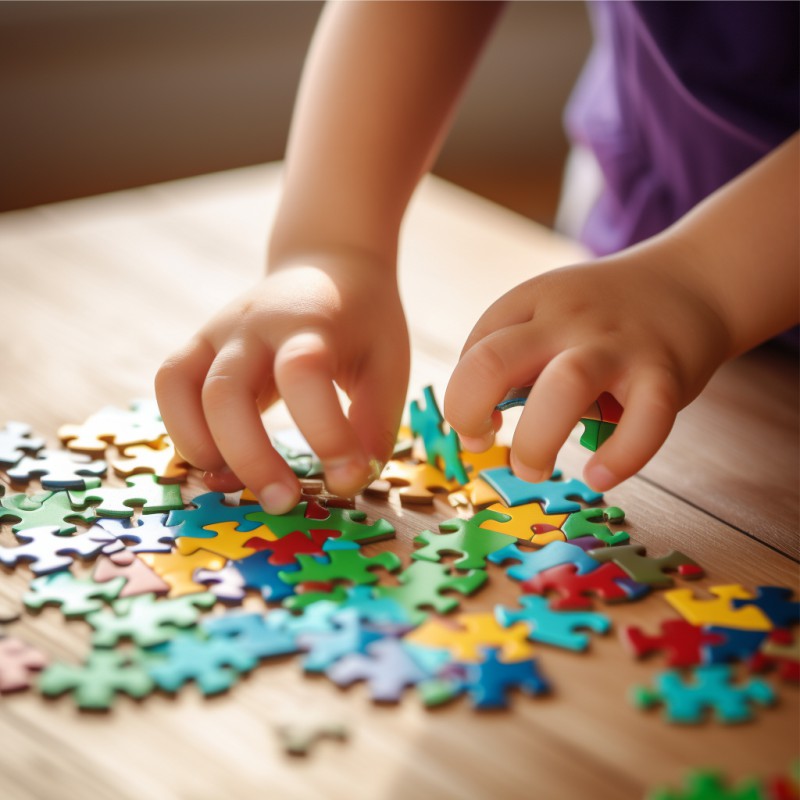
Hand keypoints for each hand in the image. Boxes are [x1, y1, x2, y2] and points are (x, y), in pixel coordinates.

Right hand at [155, 254, 409, 511]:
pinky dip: (180, 429)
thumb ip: (373, 424)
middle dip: (251, 458)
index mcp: (311, 323)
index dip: (324, 432)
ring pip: (180, 387)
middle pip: (227, 392)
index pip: (303, 373)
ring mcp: (218, 331)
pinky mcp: (198, 345)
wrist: (328, 264)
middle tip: (283, 503)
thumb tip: (345, 483)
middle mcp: (254, 324)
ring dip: (200, 446)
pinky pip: (169, 385)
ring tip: (232, 486)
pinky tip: (213, 462)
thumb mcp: (386, 365)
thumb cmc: (364, 323)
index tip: (348, 476)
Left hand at [443, 244, 730, 490]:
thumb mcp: (551, 313)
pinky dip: (621, 457)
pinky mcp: (666, 373)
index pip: (474, 350)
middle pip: (492, 362)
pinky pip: (646, 420)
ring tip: (531, 469)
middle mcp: (567, 317)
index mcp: (532, 301)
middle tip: (481, 443)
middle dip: (467, 412)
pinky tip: (599, 475)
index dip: (462, 397)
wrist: (692, 282)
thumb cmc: (605, 314)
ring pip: (565, 386)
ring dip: (535, 441)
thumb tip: (478, 423)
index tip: (482, 422)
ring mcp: (618, 343)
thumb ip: (515, 358)